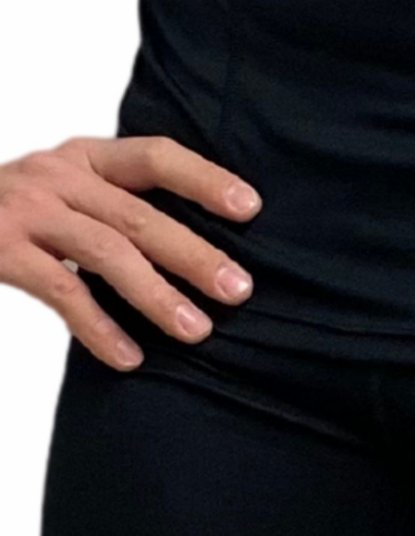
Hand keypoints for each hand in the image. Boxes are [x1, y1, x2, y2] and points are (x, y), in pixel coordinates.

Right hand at [0, 135, 261, 369]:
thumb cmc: (16, 213)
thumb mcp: (69, 195)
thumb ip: (120, 213)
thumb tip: (203, 264)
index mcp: (85, 159)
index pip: (154, 158)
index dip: (204, 180)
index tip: (250, 208)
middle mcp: (57, 177)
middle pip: (139, 217)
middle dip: (194, 256)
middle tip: (240, 291)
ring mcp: (26, 211)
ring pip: (106, 253)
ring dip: (156, 295)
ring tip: (196, 331)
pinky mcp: (0, 249)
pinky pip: (61, 293)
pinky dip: (99, 328)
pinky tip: (129, 358)